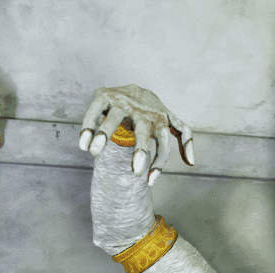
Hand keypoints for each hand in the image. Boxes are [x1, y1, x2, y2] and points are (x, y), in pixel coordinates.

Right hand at [78, 85, 194, 185]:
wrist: (136, 89)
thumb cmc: (154, 113)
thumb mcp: (172, 123)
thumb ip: (183, 139)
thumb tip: (191, 163)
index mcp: (161, 118)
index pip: (164, 142)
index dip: (160, 163)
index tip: (150, 182)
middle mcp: (143, 110)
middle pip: (144, 129)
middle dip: (141, 149)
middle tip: (135, 171)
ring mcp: (124, 101)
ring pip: (115, 118)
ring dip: (105, 134)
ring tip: (94, 152)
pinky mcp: (105, 95)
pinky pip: (95, 110)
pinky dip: (88, 125)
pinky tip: (83, 143)